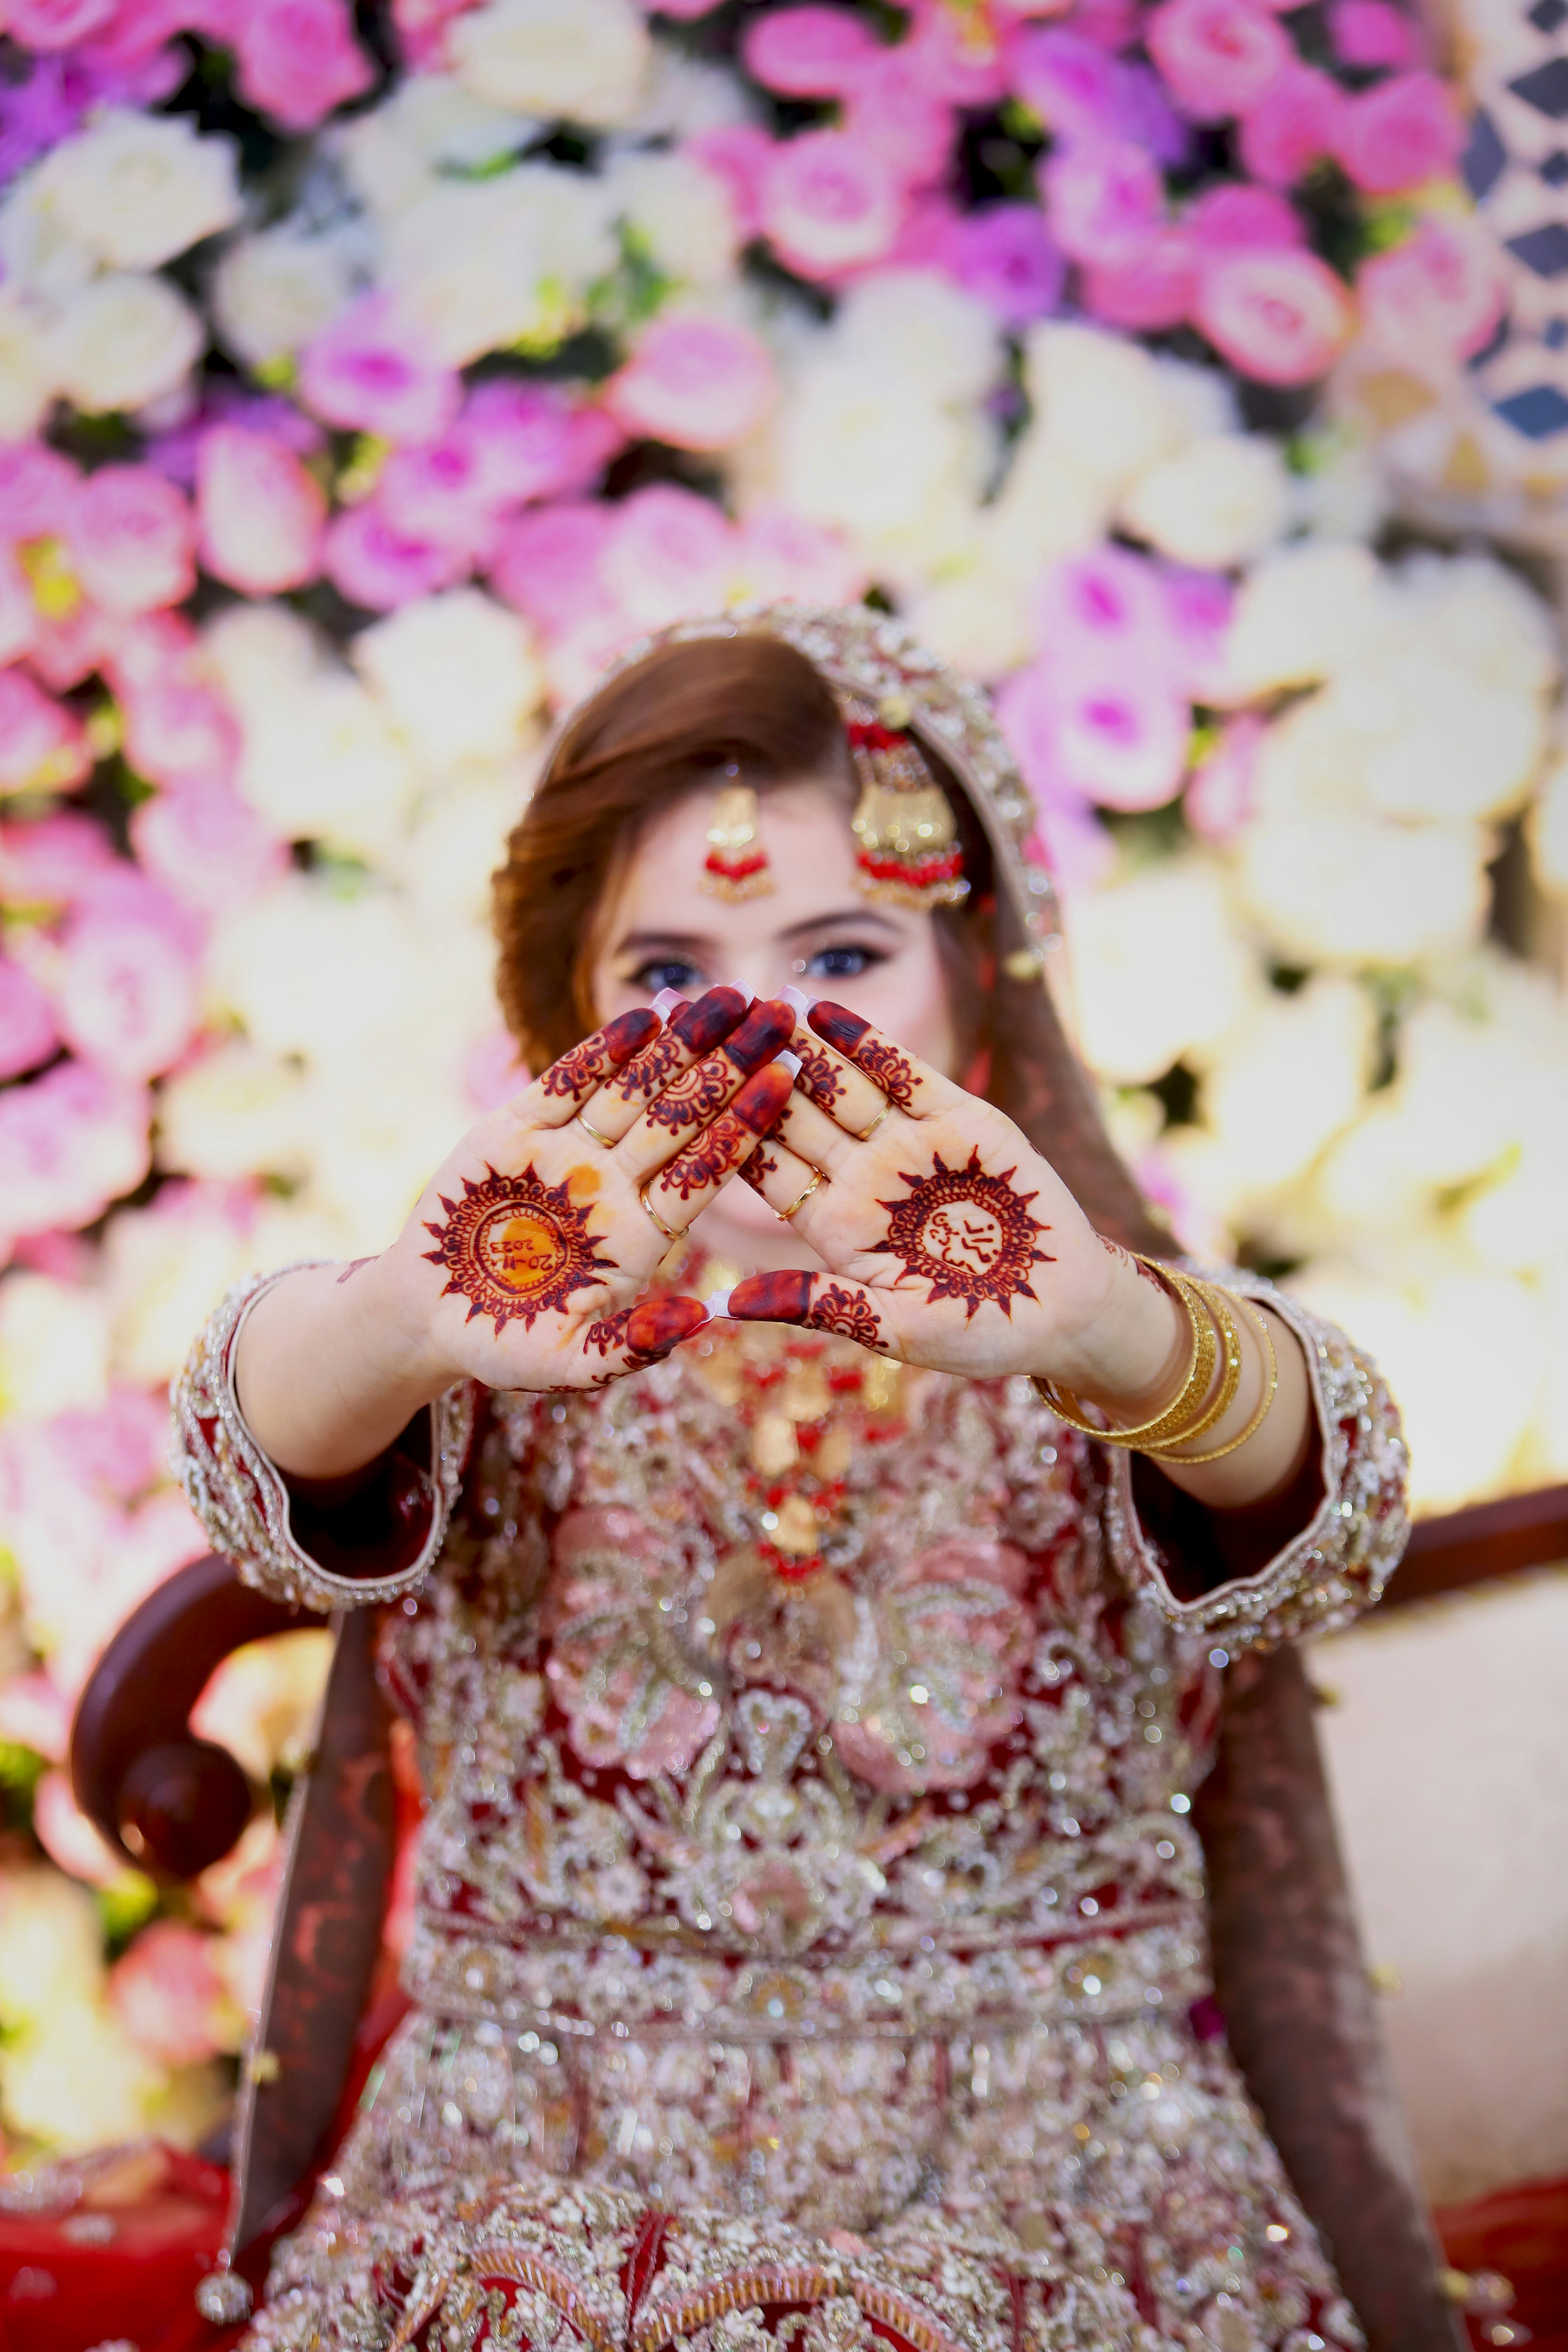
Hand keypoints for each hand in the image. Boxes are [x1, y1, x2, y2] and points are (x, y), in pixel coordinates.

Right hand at [375, 988, 797, 1393]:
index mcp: (642, 1233)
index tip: (788, 1077)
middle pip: (684, 1114)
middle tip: (781, 1012)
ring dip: (680, 1042)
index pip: (706, 1168)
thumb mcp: (571, 1361)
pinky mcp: (514, 1130)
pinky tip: (646, 1017)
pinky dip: (601, 1050)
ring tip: (727, 997)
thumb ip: (633, 1345)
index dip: (745, 1122)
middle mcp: (614, 1185)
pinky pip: (565, 1083)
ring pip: (634, 1088)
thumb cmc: (504, 1346)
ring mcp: (567, 1153)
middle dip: (730, 1063)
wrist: (428, 1319)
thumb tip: (701, 1320)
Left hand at [724, 1001, 1180, 1401]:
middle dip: (742, 1069)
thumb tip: (726, 1304)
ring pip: (838, 1084)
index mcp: (835, 1226)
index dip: (718, 1132)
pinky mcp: (958, 1118)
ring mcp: (908, 1143)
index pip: (764, 1171)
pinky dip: (864, 1040)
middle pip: (790, 1115)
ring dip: (794, 1042)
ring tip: (744, 999)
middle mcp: (862, 1177)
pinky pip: (902, 1072)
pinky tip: (821, 1008)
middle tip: (689, 1023)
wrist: (1062, 1311)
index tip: (666, 1097)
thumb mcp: (891, 1327)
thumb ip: (816, 1305)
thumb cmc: (976, 1330)